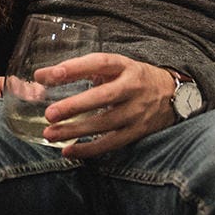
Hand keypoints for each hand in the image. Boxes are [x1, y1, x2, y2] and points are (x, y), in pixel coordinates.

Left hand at [34, 54, 177, 157]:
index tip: (49, 75)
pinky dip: (89, 149)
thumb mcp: (114, 67)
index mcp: (124, 66)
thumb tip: (42, 77)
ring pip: (105, 123)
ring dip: (76, 130)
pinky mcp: (137, 131)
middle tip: (49, 114)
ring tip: (51, 134)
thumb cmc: (133, 78)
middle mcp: (132, 87)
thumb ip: (81, 70)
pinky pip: (111, 143)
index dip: (74, 68)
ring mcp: (137, 111)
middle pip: (103, 97)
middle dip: (75, 106)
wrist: (172, 94)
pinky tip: (69, 151)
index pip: (98, 63)